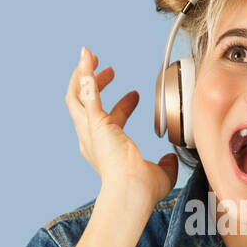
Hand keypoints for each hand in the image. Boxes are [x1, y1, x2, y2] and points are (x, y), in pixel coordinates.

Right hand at [66, 46, 177, 207]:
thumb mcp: (158, 174)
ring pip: (76, 96)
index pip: (109, 120)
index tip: (136, 95)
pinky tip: (88, 60)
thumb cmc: (141, 190)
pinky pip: (86, 95)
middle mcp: (91, 139)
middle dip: (91, 84)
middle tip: (104, 67)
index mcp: (103, 149)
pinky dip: (86, 76)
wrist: (131, 191)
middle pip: (83, 104)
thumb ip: (164, 164)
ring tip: (87, 55)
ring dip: (82, 73)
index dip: (122, 106)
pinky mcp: (95, 124)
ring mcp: (90, 131)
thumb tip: (170, 158)